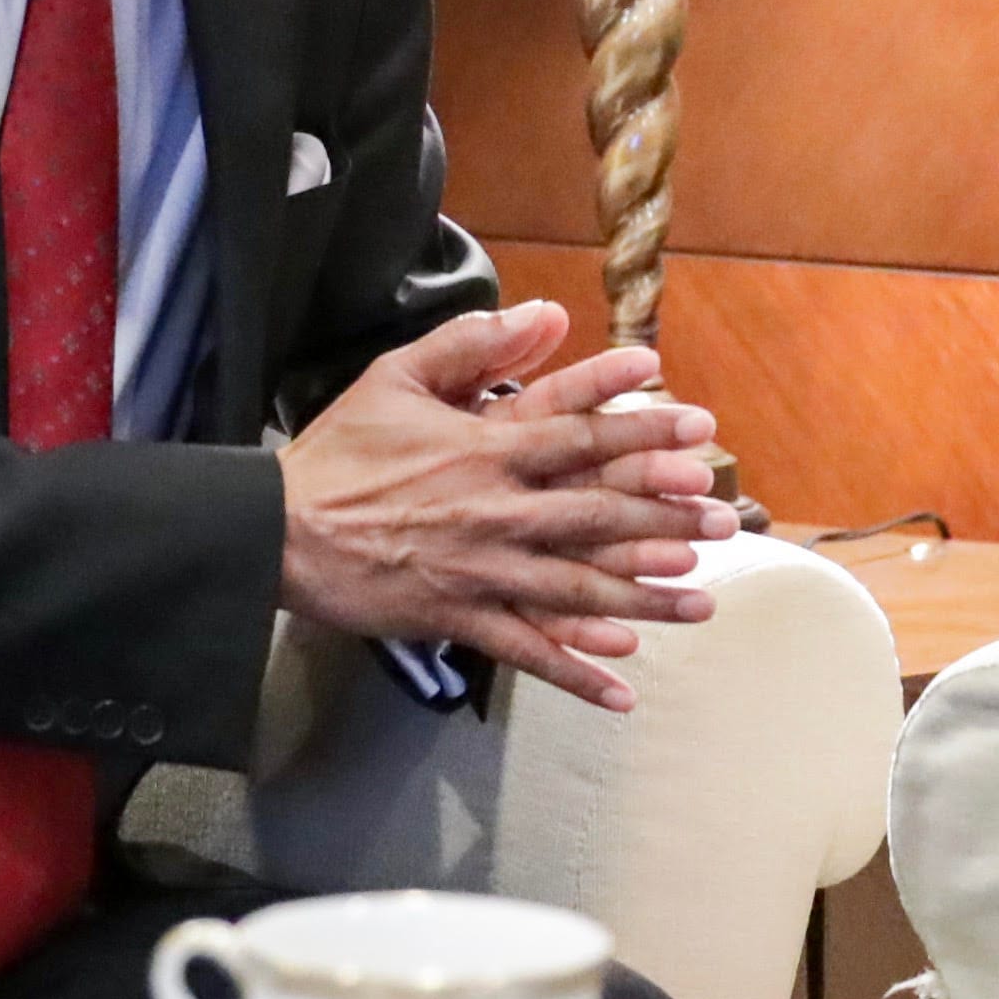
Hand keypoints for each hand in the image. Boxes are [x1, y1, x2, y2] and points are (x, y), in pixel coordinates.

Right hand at [274, 302, 735, 711]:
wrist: (276, 532)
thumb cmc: (339, 452)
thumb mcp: (398, 376)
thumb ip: (473, 342)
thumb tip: (545, 312)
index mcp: (485, 448)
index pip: (581, 435)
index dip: (644, 431)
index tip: (700, 428)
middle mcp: (495, 510)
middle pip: (597, 514)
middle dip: (667, 518)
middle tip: (723, 521)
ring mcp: (481, 570)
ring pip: (578, 588)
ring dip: (645, 596)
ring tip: (704, 601)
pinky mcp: (459, 617)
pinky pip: (529, 649)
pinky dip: (577, 671)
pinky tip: (624, 686)